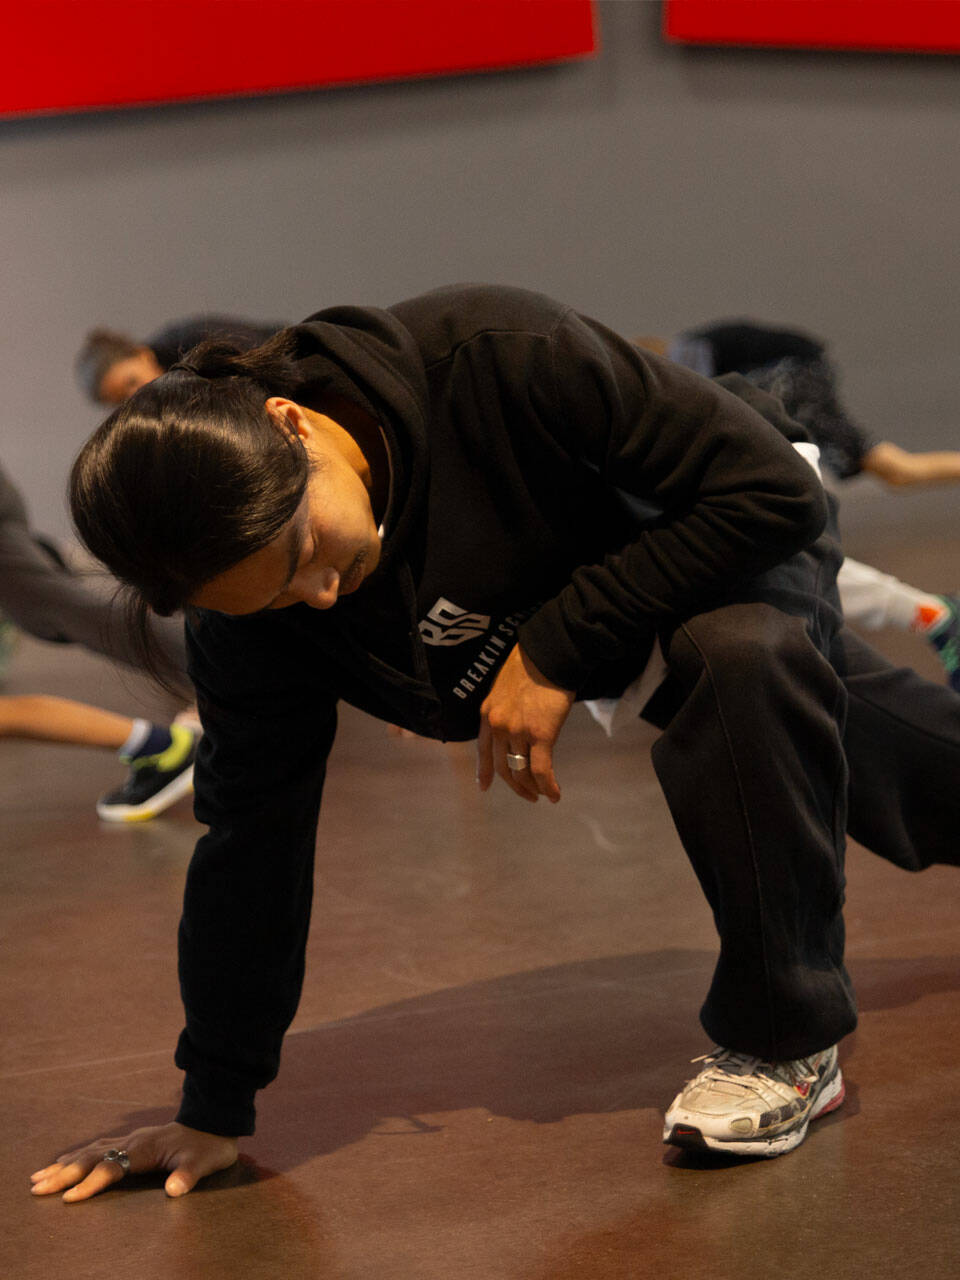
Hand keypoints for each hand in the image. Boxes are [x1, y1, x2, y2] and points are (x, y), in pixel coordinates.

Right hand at [30, 1121, 238, 1201]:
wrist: (215, 1121)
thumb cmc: (209, 1146)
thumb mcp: (205, 1163)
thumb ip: (188, 1176)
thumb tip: (174, 1190)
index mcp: (146, 1148)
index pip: (112, 1167)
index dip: (91, 1183)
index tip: (69, 1198)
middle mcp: (133, 1142)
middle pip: (92, 1158)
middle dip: (63, 1174)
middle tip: (36, 1188)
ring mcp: (130, 1140)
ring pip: (90, 1152)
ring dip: (64, 1165)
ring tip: (39, 1177)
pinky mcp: (131, 1142)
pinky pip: (97, 1148)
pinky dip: (77, 1156)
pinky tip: (64, 1161)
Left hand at [477, 644, 574, 803]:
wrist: (549, 652)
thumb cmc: (534, 664)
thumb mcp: (507, 687)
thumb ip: (506, 708)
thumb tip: (518, 723)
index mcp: (487, 713)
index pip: (483, 750)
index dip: (484, 772)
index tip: (484, 787)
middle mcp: (498, 725)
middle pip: (503, 767)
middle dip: (516, 786)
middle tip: (528, 796)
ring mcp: (517, 731)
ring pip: (522, 771)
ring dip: (533, 788)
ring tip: (543, 795)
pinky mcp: (540, 734)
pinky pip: (542, 770)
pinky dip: (548, 786)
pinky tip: (555, 795)